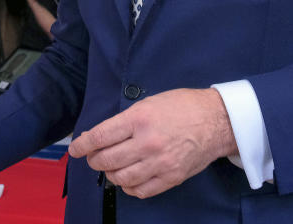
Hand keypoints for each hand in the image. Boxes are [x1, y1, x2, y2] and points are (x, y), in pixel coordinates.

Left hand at [68, 88, 236, 198]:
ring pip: (121, 178)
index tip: (76, 149)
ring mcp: (160, 162)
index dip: (83, 145)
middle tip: (93, 157)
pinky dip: (129, 187)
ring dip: (110, 174)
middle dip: (94, 160)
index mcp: (139, 119)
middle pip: (107, 159)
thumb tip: (103, 136)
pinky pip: (141, 190)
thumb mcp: (149, 103)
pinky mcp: (171, 177)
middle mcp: (147, 142)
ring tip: (110, 167)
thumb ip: (125, 120)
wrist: (216, 120)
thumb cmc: (182, 107)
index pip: (100, 137)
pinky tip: (127, 180)